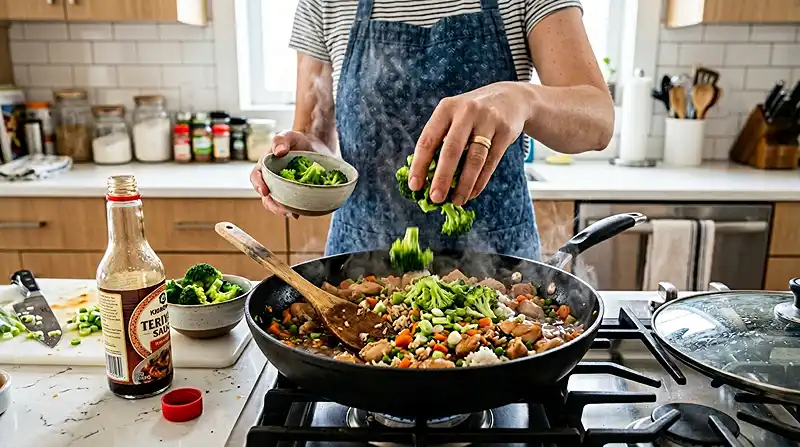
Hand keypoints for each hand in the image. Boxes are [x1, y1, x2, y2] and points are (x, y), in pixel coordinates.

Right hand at [250, 130, 312, 218]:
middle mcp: (270, 180)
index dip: (258, 185)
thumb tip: (279, 152)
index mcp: (265, 166)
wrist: (314, 148)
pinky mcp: (293, 194)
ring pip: (276, 204)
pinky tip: (301, 213)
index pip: (255, 177)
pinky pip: (290, 205)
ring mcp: (281, 189)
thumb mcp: (289, 135)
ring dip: (282, 211)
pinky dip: (294, 210)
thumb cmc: (297, 141)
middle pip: (265, 196)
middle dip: (272, 205)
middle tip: (284, 210)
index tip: (264, 191)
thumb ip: (281, 139)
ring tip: (293, 214)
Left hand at [409, 82, 530, 205]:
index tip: (414, 186)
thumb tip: (425, 178)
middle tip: (435, 198)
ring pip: (474, 159)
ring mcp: (488, 121)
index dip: (420, 165)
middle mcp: (466, 112)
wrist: (510, 98)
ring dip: (464, 184)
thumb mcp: (454, 117)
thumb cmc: (472, 115)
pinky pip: (491, 162)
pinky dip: (480, 181)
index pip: (428, 140)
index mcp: (446, 109)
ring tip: (456, 201)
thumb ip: (440, 141)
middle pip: (451, 150)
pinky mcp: (505, 131)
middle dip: (442, 177)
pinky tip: (472, 193)